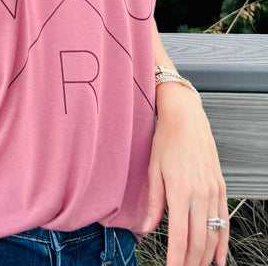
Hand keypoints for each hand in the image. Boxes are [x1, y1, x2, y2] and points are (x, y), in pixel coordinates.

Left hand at [141, 84, 227, 265]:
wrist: (187, 118)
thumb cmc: (167, 139)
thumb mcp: (153, 169)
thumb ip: (152, 202)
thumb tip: (146, 228)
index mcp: (180, 191)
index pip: (179, 236)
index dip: (176, 258)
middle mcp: (200, 195)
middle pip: (198, 241)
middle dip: (190, 262)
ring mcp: (213, 192)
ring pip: (213, 235)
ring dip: (206, 257)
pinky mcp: (220, 188)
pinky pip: (224, 222)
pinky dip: (222, 243)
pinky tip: (219, 258)